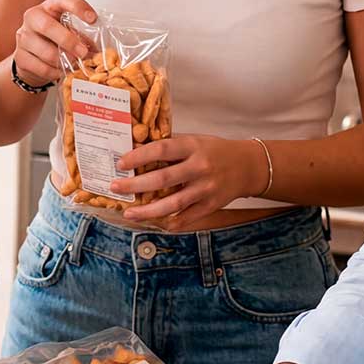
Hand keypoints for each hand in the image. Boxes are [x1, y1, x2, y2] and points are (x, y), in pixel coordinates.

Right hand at [12, 0, 97, 89]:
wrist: (32, 57)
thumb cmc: (54, 40)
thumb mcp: (70, 32)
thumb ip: (83, 38)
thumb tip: (99, 53)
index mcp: (51, 6)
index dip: (78, 6)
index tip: (93, 19)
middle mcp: (33, 17)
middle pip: (47, 25)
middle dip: (68, 41)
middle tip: (83, 52)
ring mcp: (24, 36)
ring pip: (44, 51)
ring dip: (63, 61)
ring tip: (74, 65)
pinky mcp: (19, 56)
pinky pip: (40, 67)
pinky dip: (54, 72)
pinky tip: (60, 71)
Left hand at [113, 135, 266, 224]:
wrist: (248, 166)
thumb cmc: (214, 151)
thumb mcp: (194, 140)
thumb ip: (170, 146)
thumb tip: (135, 149)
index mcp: (193, 146)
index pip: (161, 150)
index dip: (139, 157)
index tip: (120, 164)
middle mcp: (199, 167)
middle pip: (162, 179)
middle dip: (135, 185)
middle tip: (115, 187)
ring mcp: (206, 189)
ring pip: (173, 203)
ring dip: (147, 210)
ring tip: (129, 213)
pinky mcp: (211, 205)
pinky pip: (187, 218)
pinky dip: (170, 222)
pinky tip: (153, 223)